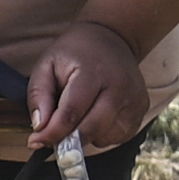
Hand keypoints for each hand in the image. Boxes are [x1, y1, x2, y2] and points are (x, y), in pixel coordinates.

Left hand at [15, 17, 155, 157]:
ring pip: (105, 138)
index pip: (72, 112)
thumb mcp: (47, 64)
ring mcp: (134, 99)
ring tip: (78, 118)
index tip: (36, 141)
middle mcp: (119, 86)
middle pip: (91, 129)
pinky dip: (103, 135)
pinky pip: (119, 136)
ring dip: (86, 137)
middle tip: (52, 139)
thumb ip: (39, 95)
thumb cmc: (75, 54)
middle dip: (67, 141)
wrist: (112, 38)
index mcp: (93, 72)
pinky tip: (95, 118)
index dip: (52, 132)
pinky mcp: (142, 109)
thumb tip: (40, 127)